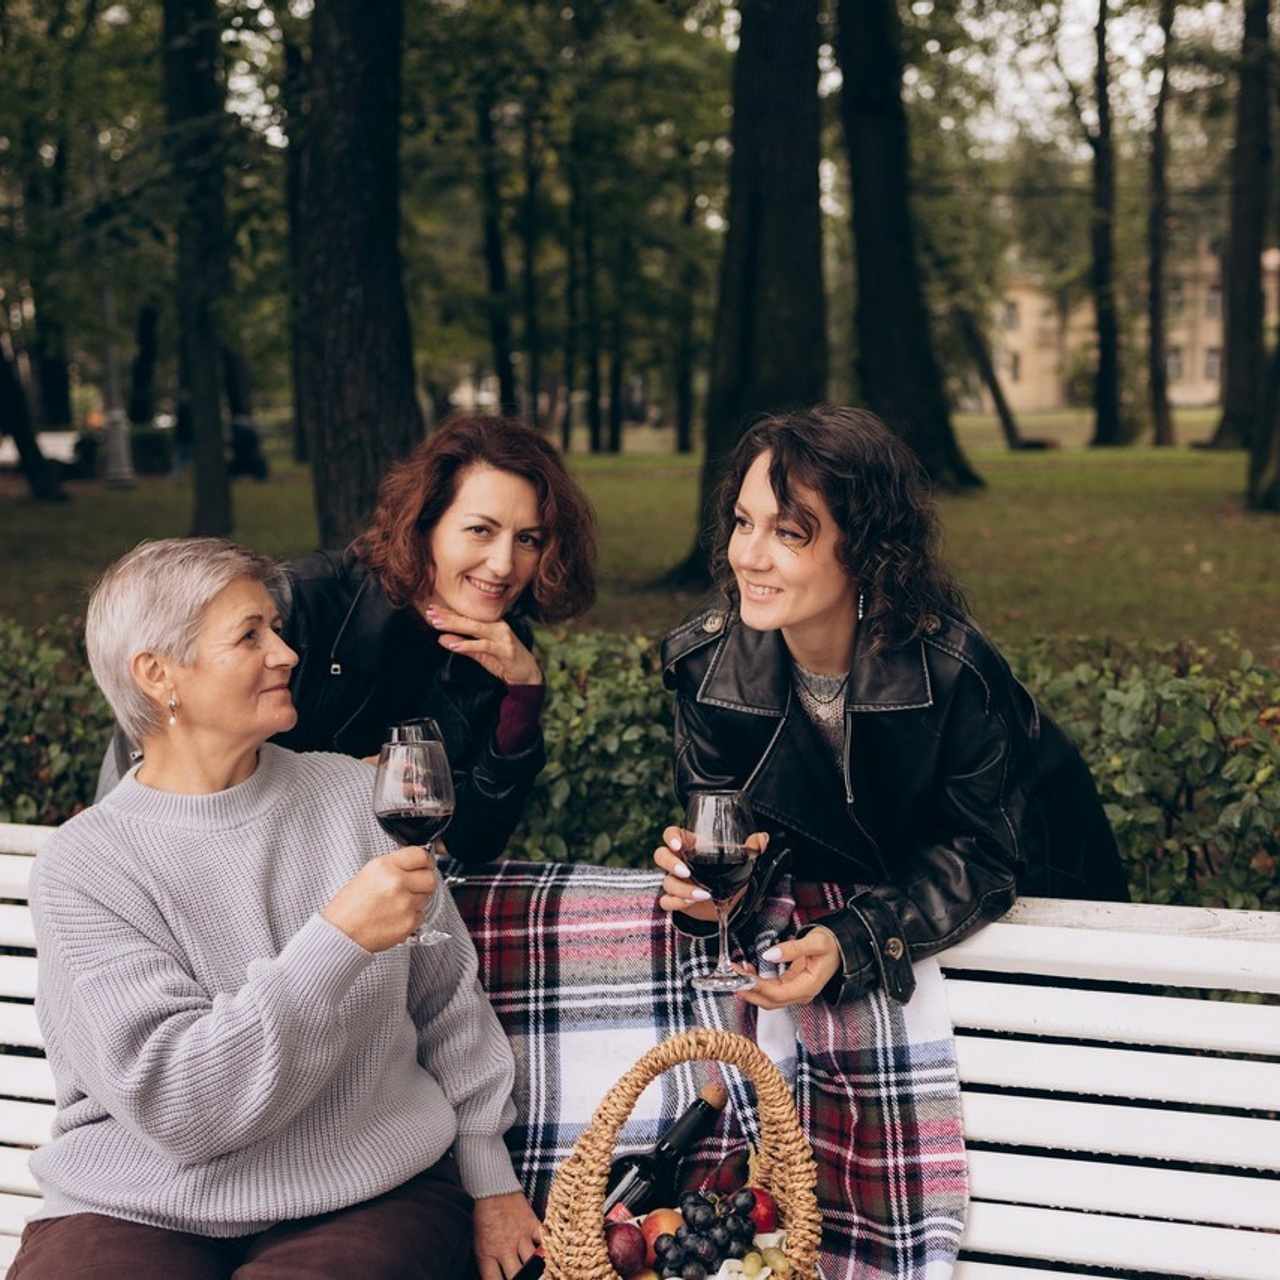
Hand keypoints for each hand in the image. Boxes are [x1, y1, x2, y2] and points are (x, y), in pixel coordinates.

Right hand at [321, 845, 437, 951]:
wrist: (340, 934)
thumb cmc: (347, 908)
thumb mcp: (367, 874)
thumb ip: (393, 865)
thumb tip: (413, 862)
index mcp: (384, 867)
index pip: (421, 855)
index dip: (425, 860)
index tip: (426, 865)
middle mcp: (396, 882)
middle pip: (430, 877)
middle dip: (424, 881)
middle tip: (414, 886)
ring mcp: (404, 903)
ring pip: (428, 896)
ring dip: (418, 899)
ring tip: (397, 904)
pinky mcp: (408, 922)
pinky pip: (421, 915)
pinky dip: (412, 916)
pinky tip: (396, 916)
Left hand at [425, 603, 542, 686]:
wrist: (528, 675)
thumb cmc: (505, 662)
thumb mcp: (481, 653)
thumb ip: (463, 646)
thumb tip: (442, 639)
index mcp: (493, 624)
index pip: (468, 616)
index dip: (450, 613)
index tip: (432, 610)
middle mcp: (498, 626)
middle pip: (470, 619)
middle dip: (449, 616)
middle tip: (431, 613)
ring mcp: (503, 637)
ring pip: (476, 628)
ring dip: (456, 625)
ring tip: (438, 625)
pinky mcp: (505, 650)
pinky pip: (484, 645)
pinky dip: (468, 645)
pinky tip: (454, 646)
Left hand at [472, 1189, 541, 1279]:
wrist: (493, 1188)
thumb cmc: (484, 1217)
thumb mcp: (479, 1244)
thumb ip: (488, 1263)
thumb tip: (495, 1278)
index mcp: (487, 1254)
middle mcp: (505, 1248)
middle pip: (517, 1277)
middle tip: (525, 1279)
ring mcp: (521, 1236)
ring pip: (533, 1264)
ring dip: (536, 1271)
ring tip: (539, 1274)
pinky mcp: (533, 1224)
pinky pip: (544, 1243)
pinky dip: (547, 1251)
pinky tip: (548, 1257)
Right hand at [653, 826, 767, 923]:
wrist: (731, 902)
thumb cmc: (732, 874)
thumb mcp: (743, 860)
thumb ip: (752, 848)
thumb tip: (762, 838)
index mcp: (690, 846)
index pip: (671, 834)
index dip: (670, 837)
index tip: (678, 844)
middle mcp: (679, 861)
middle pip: (661, 855)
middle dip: (671, 863)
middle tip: (686, 872)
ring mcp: (675, 881)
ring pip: (666, 881)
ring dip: (681, 888)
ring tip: (702, 894)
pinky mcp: (676, 900)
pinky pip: (666, 900)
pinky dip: (676, 902)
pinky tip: (691, 902)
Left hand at [737, 925, 840, 1008]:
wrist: (840, 947)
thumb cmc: (831, 945)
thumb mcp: (815, 942)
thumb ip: (792, 949)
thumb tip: (769, 955)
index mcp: (808, 987)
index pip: (778, 995)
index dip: (758, 988)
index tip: (743, 977)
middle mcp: (801, 994)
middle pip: (770, 1002)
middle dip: (749, 992)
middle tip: (732, 977)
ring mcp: (796, 991)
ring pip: (769, 998)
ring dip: (751, 989)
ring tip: (737, 972)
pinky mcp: (791, 986)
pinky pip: (771, 990)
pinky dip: (758, 984)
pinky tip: (749, 972)